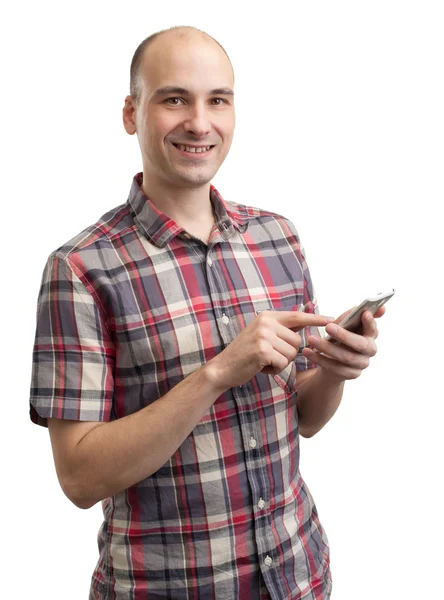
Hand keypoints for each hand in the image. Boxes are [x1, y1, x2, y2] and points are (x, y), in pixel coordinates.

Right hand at [207, 310, 335, 391]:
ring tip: (264, 361)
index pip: (297, 316)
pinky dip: (275, 370)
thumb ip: (281, 329)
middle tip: (269, 356)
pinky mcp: (263, 350)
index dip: (316, 318)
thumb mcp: (262, 335)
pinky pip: (283, 363)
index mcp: (267, 316)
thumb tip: (305, 325)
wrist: (223, 368)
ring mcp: (263, 336)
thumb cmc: (245, 354)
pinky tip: (261, 368)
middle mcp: (266, 322)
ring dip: (281, 362)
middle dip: (288, 353)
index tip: (332, 319)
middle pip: (297, 340)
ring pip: (292, 353)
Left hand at [301, 306, 385, 382]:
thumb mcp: (344, 325)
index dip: (370, 322)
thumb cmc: (341, 337)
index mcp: (370, 336)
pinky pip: (334, 367)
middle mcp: (369, 351)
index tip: (364, 313)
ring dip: (327, 347)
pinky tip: (307, 352)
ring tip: (311, 339)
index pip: (373, 329)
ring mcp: (361, 364)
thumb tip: (367, 306)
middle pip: (360, 344)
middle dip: (344, 335)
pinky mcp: (350, 374)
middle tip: (328, 327)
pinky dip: (319, 359)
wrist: (334, 361)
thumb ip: (352, 315)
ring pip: (345, 356)